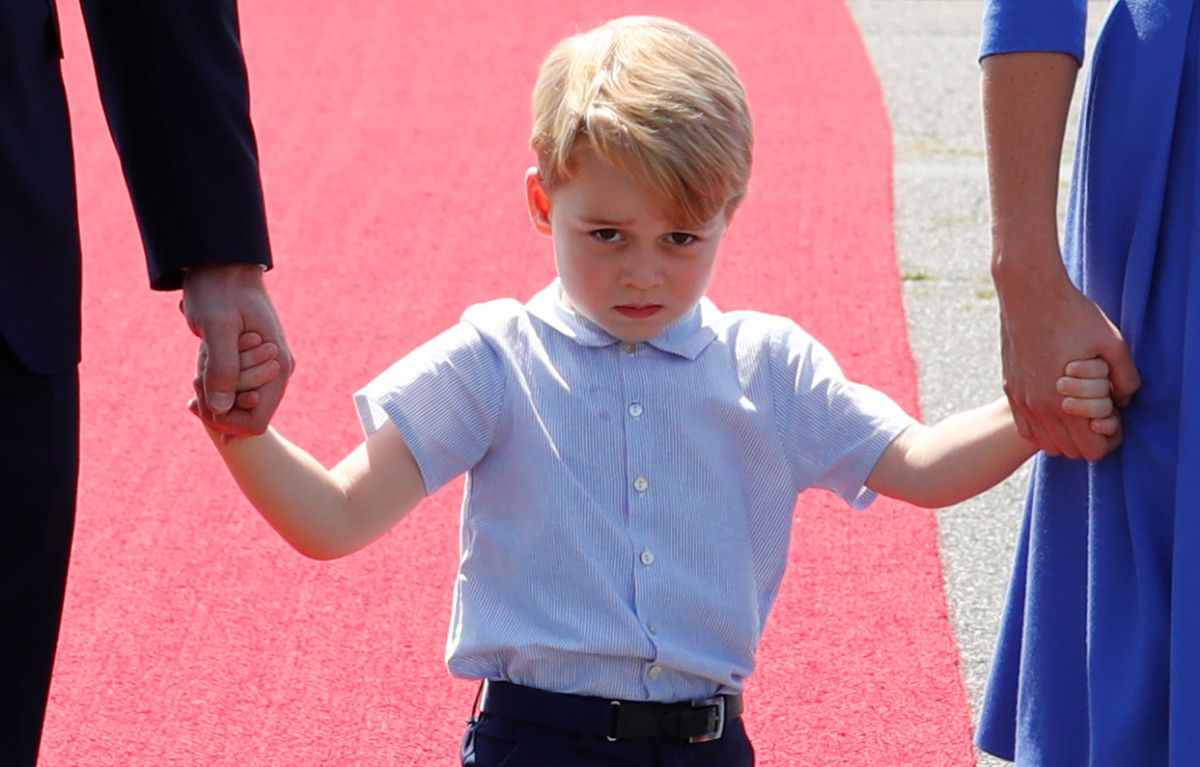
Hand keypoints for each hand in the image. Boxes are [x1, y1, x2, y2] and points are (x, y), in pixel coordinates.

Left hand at [182, 263, 292, 435]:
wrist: (223, 263)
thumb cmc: (219, 290)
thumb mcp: (217, 326)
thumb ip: (222, 368)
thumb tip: (221, 408)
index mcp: (278, 368)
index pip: (256, 424)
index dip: (225, 420)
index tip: (202, 394)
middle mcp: (278, 373)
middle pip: (245, 416)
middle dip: (216, 401)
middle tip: (198, 370)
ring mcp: (268, 368)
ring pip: (237, 403)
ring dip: (214, 389)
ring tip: (203, 356)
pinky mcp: (255, 362)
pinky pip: (234, 388)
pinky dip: (214, 380)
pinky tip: (202, 361)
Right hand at [995, 265, 1138, 459]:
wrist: (1028, 294)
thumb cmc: (1072, 315)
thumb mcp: (1113, 343)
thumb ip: (1126, 378)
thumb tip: (1123, 401)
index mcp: (1064, 402)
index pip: (1090, 450)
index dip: (1109, 439)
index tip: (1114, 418)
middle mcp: (1038, 408)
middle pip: (1068, 451)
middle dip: (1088, 438)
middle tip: (1099, 413)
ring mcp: (1020, 400)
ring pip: (1046, 443)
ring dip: (1064, 435)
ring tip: (1078, 411)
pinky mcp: (1010, 389)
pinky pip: (1026, 428)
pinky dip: (1042, 427)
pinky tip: (1055, 407)